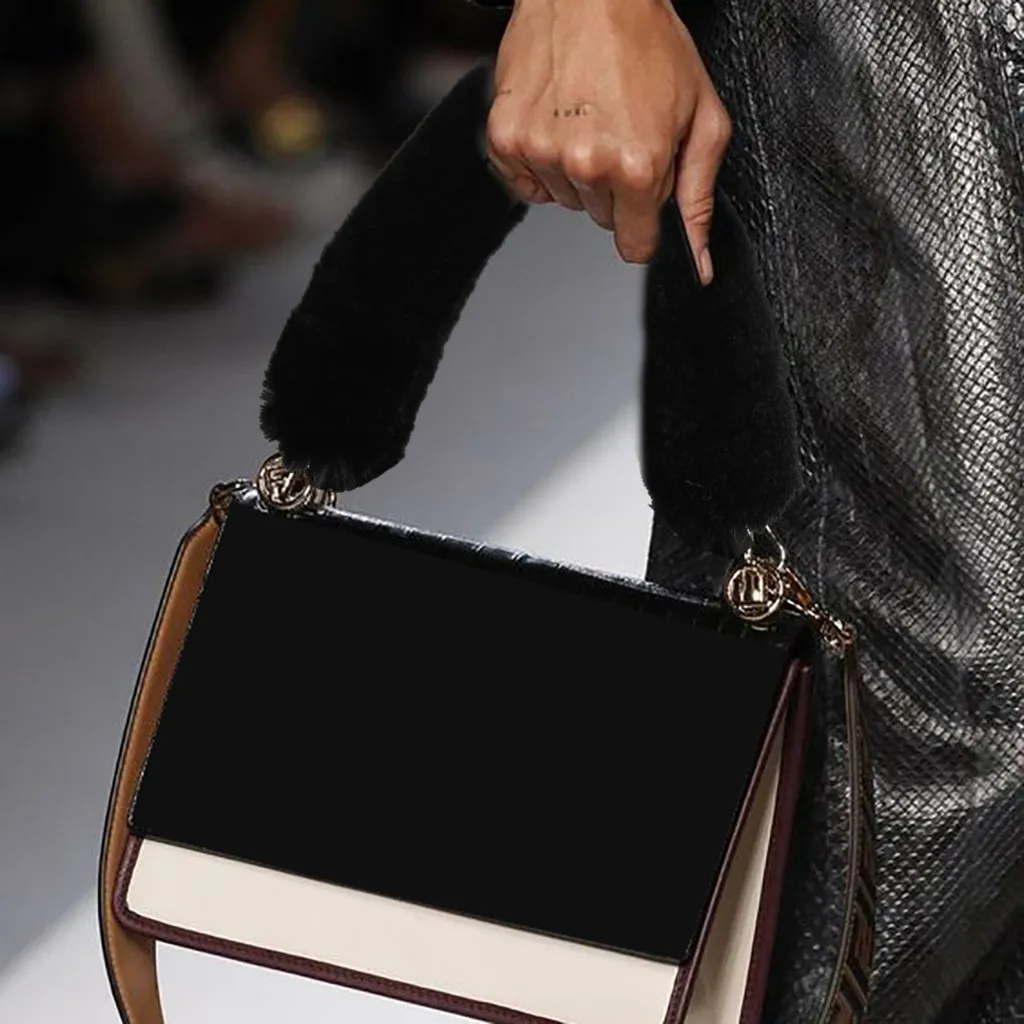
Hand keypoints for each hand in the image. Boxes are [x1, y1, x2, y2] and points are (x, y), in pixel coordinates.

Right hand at [486, 0, 730, 279]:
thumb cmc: (648, 41)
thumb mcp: (702, 116)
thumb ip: (699, 195)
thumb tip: (700, 258)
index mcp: (637, 166)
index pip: (635, 245)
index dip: (644, 222)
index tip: (644, 196)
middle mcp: (586, 164)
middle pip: (600, 218)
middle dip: (615, 186)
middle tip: (621, 130)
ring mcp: (541, 151)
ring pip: (564, 198)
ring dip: (577, 169)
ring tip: (590, 116)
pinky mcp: (506, 138)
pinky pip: (526, 182)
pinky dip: (541, 160)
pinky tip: (558, 120)